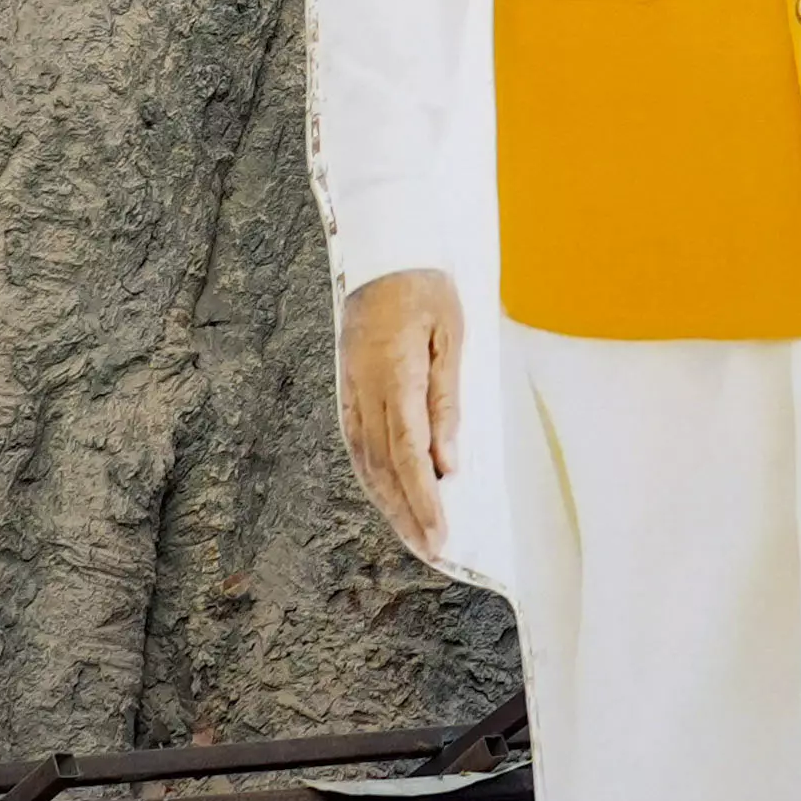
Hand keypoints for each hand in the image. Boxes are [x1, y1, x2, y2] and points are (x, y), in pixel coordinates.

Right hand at [340, 266, 464, 555]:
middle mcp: (365, 390)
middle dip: (408, 514)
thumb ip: (447, 402)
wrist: (383, 249)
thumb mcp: (452, 337)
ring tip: (413, 535)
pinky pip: (358, 443)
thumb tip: (449, 462)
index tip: (440, 534)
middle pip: (385, 467)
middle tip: (432, 551)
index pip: (410, 453)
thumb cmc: (426, 288)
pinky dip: (373, 476)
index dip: (424, 499)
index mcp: (394, 376)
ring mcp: (351, 390)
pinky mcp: (348, 388)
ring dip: (389, 502)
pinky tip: (387, 496)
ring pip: (367, 461)